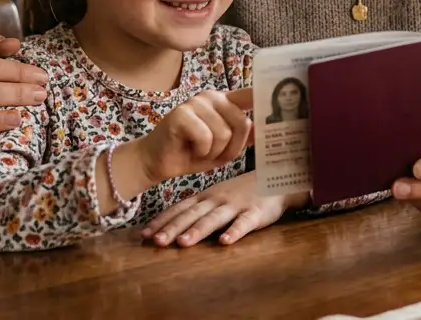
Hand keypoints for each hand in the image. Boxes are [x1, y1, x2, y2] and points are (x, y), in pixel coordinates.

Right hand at [128, 87, 253, 183]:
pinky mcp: (181, 114)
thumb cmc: (192, 153)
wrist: (158, 162)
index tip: (285, 100)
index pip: (250, 94)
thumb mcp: (225, 148)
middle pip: (242, 122)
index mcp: (224, 101)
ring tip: (199, 150)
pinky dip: (201, 151)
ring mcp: (195, 103)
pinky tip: (189, 149)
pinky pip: (206, 138)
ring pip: (224, 133)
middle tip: (215, 153)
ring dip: (214, 152)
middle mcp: (211, 97)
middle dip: (232, 147)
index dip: (265, 96)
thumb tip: (264, 129)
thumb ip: (243, 136)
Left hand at [141, 171, 306, 246]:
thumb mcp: (218, 196)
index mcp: (206, 196)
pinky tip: (225, 242)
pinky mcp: (256, 212)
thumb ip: (199, 209)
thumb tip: (172, 224)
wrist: (276, 178)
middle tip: (156, 242)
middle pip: (192, 215)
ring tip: (183, 243)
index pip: (180, 208)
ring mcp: (236, 205)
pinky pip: (245, 223)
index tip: (144, 234)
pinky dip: (235, 232)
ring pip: (214, 219)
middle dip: (173, 228)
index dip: (162, 220)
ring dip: (198, 230)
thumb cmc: (242, 191)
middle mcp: (217, 199)